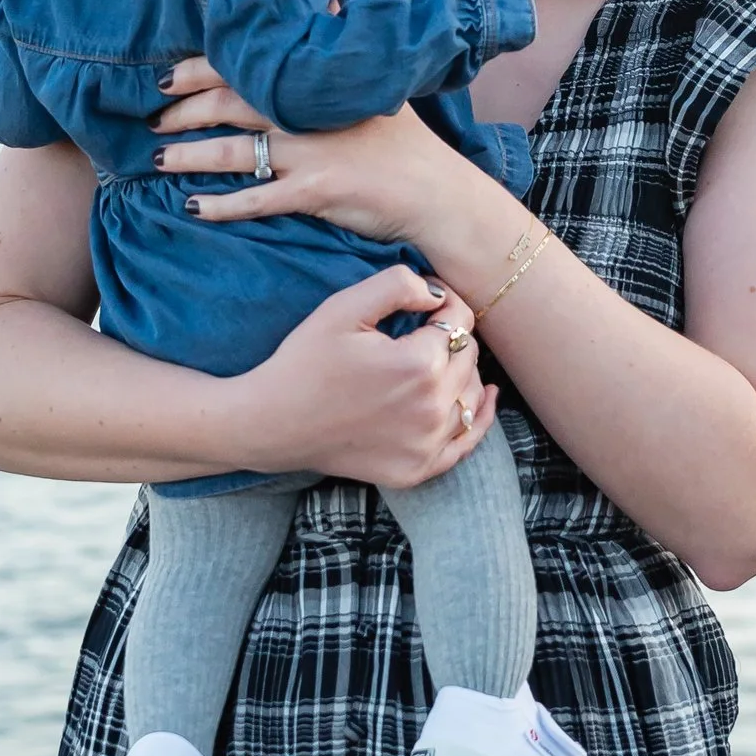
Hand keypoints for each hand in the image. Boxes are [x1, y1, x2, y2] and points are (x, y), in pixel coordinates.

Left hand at [153, 55, 463, 250]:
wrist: (436, 192)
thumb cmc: (404, 141)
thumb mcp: (374, 82)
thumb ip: (342, 42)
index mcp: (313, 85)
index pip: (245, 68)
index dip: (199, 71)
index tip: (166, 77)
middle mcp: (305, 114)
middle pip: (227, 106)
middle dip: (183, 112)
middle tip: (152, 120)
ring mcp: (309, 153)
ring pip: (233, 152)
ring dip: (189, 156)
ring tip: (158, 160)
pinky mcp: (315, 192)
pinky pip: (257, 199)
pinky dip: (222, 205)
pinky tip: (193, 208)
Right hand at [234, 264, 495, 490]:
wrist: (271, 423)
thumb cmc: (304, 361)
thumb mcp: (344, 307)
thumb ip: (398, 285)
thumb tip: (437, 293)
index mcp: (420, 365)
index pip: (459, 321)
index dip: (445, 303)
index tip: (425, 300)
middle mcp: (432, 408)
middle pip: (469, 357)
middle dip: (453, 336)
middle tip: (425, 327)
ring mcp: (426, 445)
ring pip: (471, 396)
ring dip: (463, 371)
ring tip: (440, 357)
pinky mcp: (416, 470)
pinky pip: (466, 443)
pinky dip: (478, 418)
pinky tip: (484, 397)